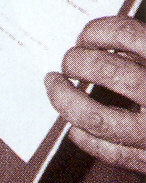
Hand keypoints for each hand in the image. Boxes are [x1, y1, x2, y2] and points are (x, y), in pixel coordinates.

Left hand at [46, 15, 145, 173]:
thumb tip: (110, 44)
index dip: (97, 31)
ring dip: (64, 98)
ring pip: (93, 115)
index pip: (126, 33)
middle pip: (105, 70)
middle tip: (68, 59)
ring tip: (55, 85)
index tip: (86, 36)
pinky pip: (107, 151)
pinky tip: (74, 126)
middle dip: (76, 60)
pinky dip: (83, 137)